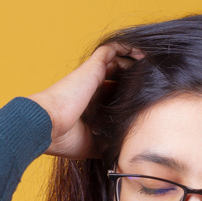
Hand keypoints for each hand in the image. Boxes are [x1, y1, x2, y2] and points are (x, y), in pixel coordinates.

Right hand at [27, 43, 143, 158]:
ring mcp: (90, 76)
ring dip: (133, 61)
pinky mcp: (92, 68)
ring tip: (152, 65)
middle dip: (134, 79)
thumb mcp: (93, 145)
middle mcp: (91, 89)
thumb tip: (123, 153)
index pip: (113, 96)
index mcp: (90, 106)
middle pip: (117, 77)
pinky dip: (127, 48)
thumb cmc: (64, 139)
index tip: (146, 102)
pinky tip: (143, 54)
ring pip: (116, 60)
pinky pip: (111, 50)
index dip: (129, 96)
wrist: (48, 127)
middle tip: (153, 83)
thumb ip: (108, 145)